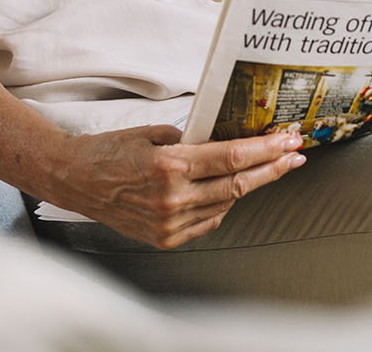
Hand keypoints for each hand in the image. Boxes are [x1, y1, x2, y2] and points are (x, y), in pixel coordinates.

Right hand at [54, 124, 305, 248]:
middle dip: (272, 167)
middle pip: (237, 184)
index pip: (231, 157)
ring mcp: (169, 224)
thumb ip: (190, 138)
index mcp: (170, 165)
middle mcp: (172, 199)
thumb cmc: (112, 149)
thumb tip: (225, 141)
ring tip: (270, 168)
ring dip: (251, 185)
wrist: (76, 180)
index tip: (288, 141)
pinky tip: (231, 189)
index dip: (266, 149)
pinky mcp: (165, 239)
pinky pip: (207, 221)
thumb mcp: (152, 132)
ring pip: (226, 204)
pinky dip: (223, 204)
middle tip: (296, 155)